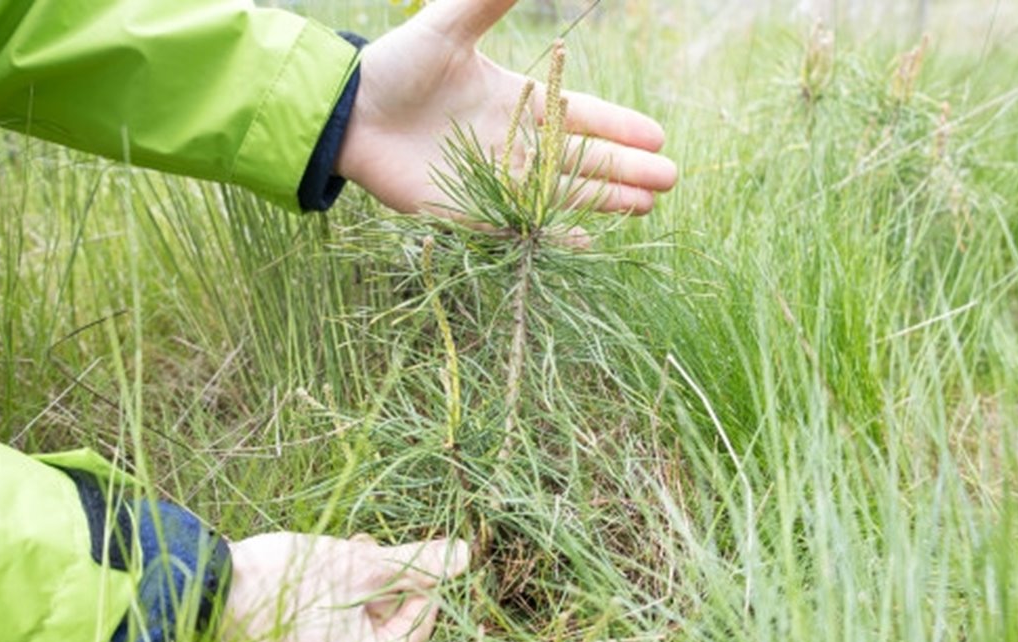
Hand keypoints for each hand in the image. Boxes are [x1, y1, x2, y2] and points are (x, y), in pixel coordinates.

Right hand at [221, 532, 468, 641]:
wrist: (206, 592)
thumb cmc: (286, 581)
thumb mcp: (361, 565)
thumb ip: (416, 564)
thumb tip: (466, 556)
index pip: (420, 624)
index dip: (417, 581)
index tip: (397, 550)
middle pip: (391, 625)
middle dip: (384, 581)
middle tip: (362, 544)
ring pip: (364, 623)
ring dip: (361, 585)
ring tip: (341, 552)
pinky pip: (335, 632)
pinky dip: (337, 602)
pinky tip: (324, 571)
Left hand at [335, 0, 677, 215]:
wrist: (347, 112)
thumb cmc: (396, 66)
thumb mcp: (451, 25)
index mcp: (514, 102)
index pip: (579, 116)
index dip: (617, 127)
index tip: (656, 135)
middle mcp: (512, 143)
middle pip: (581, 160)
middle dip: (626, 171)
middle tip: (670, 180)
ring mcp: (493, 180)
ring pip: (561, 194)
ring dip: (603, 200)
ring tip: (646, 207)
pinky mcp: (470, 211)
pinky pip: (519, 227)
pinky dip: (553, 234)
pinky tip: (589, 239)